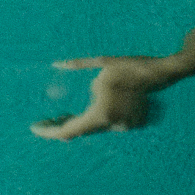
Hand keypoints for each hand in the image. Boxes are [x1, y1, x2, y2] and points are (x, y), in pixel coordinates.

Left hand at [31, 55, 183, 140]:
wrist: (159, 74)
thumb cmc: (128, 66)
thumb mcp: (101, 62)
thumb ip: (77, 64)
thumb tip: (57, 64)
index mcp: (100, 114)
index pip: (69, 130)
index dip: (50, 132)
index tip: (34, 129)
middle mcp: (111, 125)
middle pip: (79, 132)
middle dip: (59, 126)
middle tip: (40, 123)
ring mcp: (121, 127)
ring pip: (91, 129)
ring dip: (74, 123)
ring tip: (54, 117)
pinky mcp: (129, 124)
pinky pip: (102, 125)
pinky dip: (89, 121)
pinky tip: (77, 114)